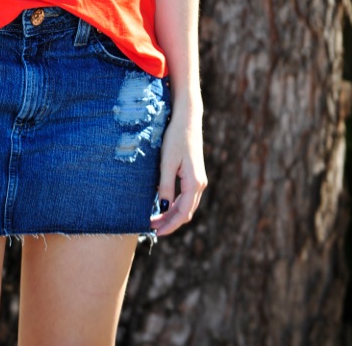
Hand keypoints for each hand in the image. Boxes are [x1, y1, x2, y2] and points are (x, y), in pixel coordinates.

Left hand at [150, 109, 206, 235]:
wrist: (187, 118)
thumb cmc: (176, 137)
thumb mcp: (167, 162)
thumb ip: (166, 186)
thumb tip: (163, 208)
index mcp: (194, 183)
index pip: (182, 213)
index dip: (169, 225)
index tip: (154, 232)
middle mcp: (199, 184)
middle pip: (185, 212)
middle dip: (169, 223)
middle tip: (151, 228)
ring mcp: (198, 179)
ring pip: (186, 205)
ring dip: (172, 214)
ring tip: (155, 219)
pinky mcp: (194, 174)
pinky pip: (186, 196)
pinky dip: (175, 205)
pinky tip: (162, 204)